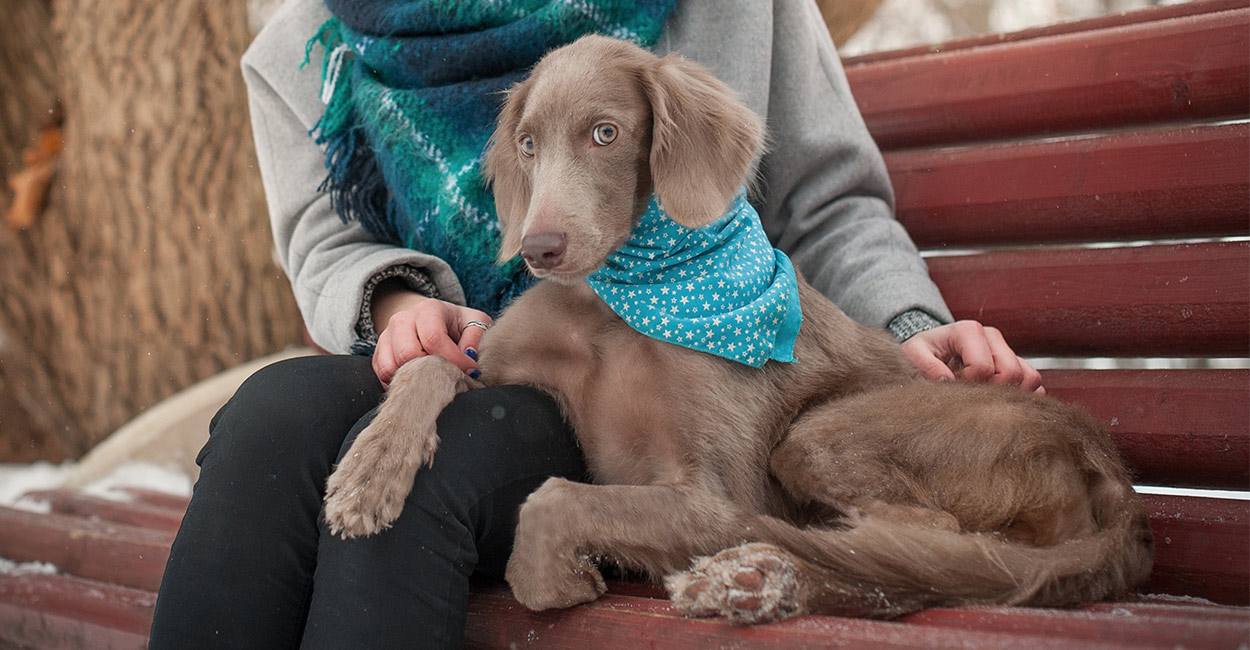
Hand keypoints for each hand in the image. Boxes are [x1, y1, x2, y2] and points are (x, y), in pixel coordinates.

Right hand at [372, 292, 491, 385]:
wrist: (431, 321)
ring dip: (414, 378)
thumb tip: (468, 357)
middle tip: (448, 376)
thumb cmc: (457, 324)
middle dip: (431, 370)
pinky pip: (381, 375)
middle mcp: (402, 320)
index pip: (433, 339)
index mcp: (428, 309)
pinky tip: (418, 381)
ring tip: (433, 378)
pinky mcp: (378, 354)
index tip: (469, 372)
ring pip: (390, 367)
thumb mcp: (475, 322)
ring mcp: (386, 337)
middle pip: (407, 354)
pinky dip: (399, 383)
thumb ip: (475, 337)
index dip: (453, 360)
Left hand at [901, 320, 1043, 392]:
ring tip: (983, 397)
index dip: (968, 384)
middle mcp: (992, 337)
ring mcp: (1008, 350)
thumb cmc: (922, 352)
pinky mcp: (1018, 364)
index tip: (952, 385)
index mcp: (968, 330)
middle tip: (969, 395)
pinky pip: (1036, 385)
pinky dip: (1022, 397)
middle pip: (1011, 373)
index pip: (983, 367)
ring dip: (1009, 395)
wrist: (932, 350)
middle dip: (990, 392)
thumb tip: (947, 382)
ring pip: (1029, 378)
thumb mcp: (913, 354)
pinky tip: (999, 400)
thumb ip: (926, 366)